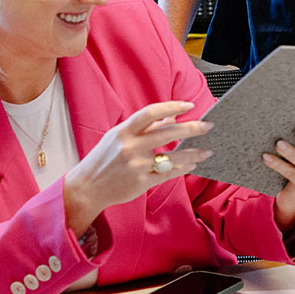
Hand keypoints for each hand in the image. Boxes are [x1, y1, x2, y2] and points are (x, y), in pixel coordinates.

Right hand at [64, 101, 210, 231]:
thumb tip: (171, 118)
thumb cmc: (103, 159)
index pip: (151, 113)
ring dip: (193, 153)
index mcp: (123, 131)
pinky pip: (169, 174)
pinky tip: (192, 164)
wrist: (86, 188)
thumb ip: (144, 128)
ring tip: (206, 151)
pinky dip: (183, 168)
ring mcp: (136, 165)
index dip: (172, 107)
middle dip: (192, 128)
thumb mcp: (118, 137)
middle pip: (168, 133)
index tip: (190, 106)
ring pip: (173, 157)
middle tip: (208, 126)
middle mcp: (130, 146)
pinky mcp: (141, 182)